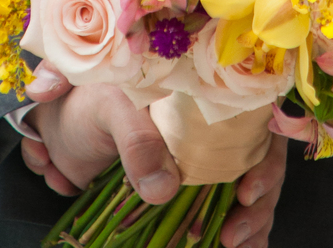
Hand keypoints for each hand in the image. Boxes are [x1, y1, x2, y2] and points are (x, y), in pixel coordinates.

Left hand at [18, 70, 288, 247]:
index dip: (266, 157)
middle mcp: (216, 131)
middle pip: (261, 164)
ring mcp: (207, 164)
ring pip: (250, 194)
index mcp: (206, 99)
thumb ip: (137, 141)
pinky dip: (240, 234)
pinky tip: (233, 247)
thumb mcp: (111, 109)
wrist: (65, 130)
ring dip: (252, 223)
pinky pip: (226, 213)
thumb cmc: (93, 105)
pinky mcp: (190, 193)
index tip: (248, 189)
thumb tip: (163, 189)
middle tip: (236, 232)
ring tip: (234, 244)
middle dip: (260, 202)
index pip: (259, 124)